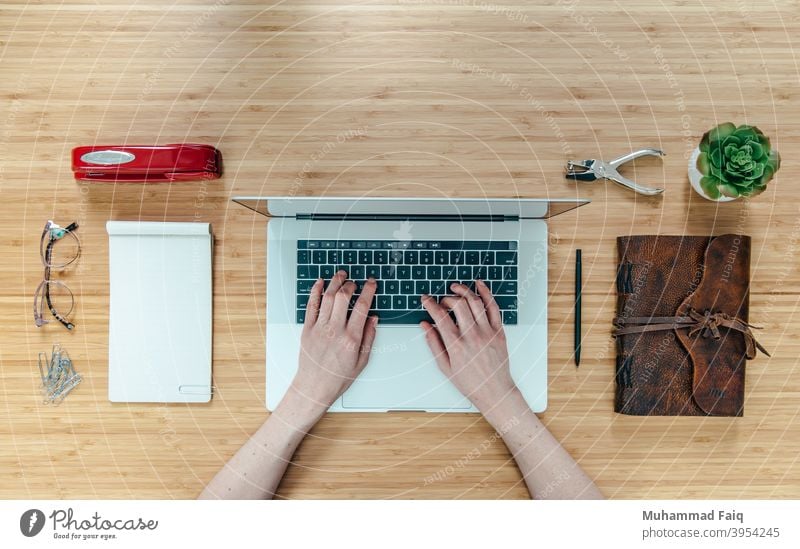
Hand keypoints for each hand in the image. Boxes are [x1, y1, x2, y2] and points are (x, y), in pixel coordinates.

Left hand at [289, 271, 377, 413]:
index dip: (368, 291)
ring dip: (335, 283)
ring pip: (327, 297)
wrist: (315, 387)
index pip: (362, 307)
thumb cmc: (338, 377)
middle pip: (343, 297)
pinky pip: (311, 305)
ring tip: (341, 275)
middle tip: (354, 281)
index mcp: (351, 338)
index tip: (371, 283)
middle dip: (350, 284)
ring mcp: (319, 328)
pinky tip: (320, 283)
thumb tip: (373, 318)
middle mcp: (335, 330)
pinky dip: (315, 291)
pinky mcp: (307, 329)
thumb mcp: (362, 361)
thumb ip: (369, 337)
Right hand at [420, 280, 518, 416]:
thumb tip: (425, 325)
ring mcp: (487, 332)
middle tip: (442, 301)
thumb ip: (433, 343)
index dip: (430, 304)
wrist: (494, 391)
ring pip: (475, 302)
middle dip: (446, 298)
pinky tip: (479, 285)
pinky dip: (486, 293)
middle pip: (457, 305)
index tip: (425, 299)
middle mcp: (472, 336)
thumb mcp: (445, 366)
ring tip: (456, 288)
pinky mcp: (499, 332)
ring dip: (463, 291)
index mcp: (456, 345)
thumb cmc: (470, 382)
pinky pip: (493, 307)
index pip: (440, 316)